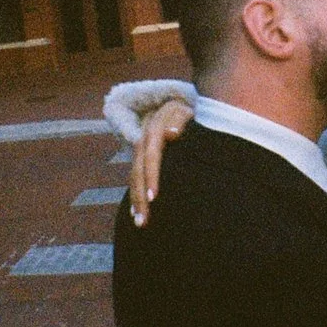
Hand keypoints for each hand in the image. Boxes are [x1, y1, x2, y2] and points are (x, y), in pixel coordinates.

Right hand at [129, 99, 193, 225]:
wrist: (181, 104)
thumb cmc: (192, 112)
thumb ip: (180, 120)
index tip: (154, 198)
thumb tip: (170, 135)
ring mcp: (142, 147)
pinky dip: (136, 194)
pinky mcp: (143, 155)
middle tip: (144, 219)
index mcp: (155, 127)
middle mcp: (144, 138)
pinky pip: (136, 176)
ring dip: (136, 199)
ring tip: (140, 222)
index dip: (151, 175)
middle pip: (138, 169)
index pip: (150, 155)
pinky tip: (137, 212)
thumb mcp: (189, 112)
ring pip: (134, 174)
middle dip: (140, 194)